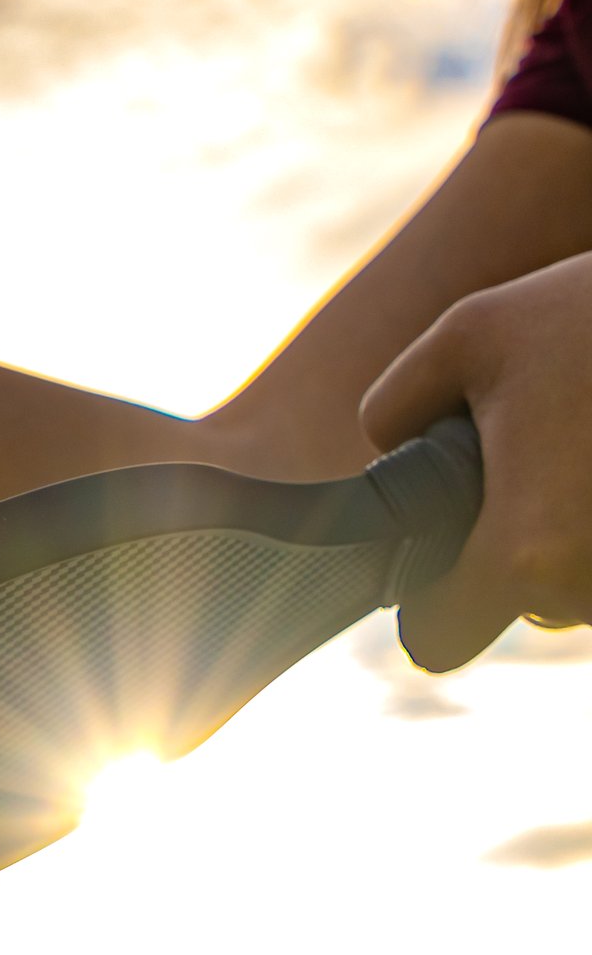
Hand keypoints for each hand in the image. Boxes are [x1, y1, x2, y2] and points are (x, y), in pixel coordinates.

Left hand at [360, 250, 591, 669]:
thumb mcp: (467, 335)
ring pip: (582, 591)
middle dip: (519, 553)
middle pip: (526, 609)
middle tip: (540, 463)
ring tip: (585, 447)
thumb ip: (396, 403)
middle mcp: (589, 587)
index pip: (439, 641)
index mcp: (524, 551)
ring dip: (576, 538)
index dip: (430, 604)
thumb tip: (385, 449)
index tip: (444, 557)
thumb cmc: (591, 313)